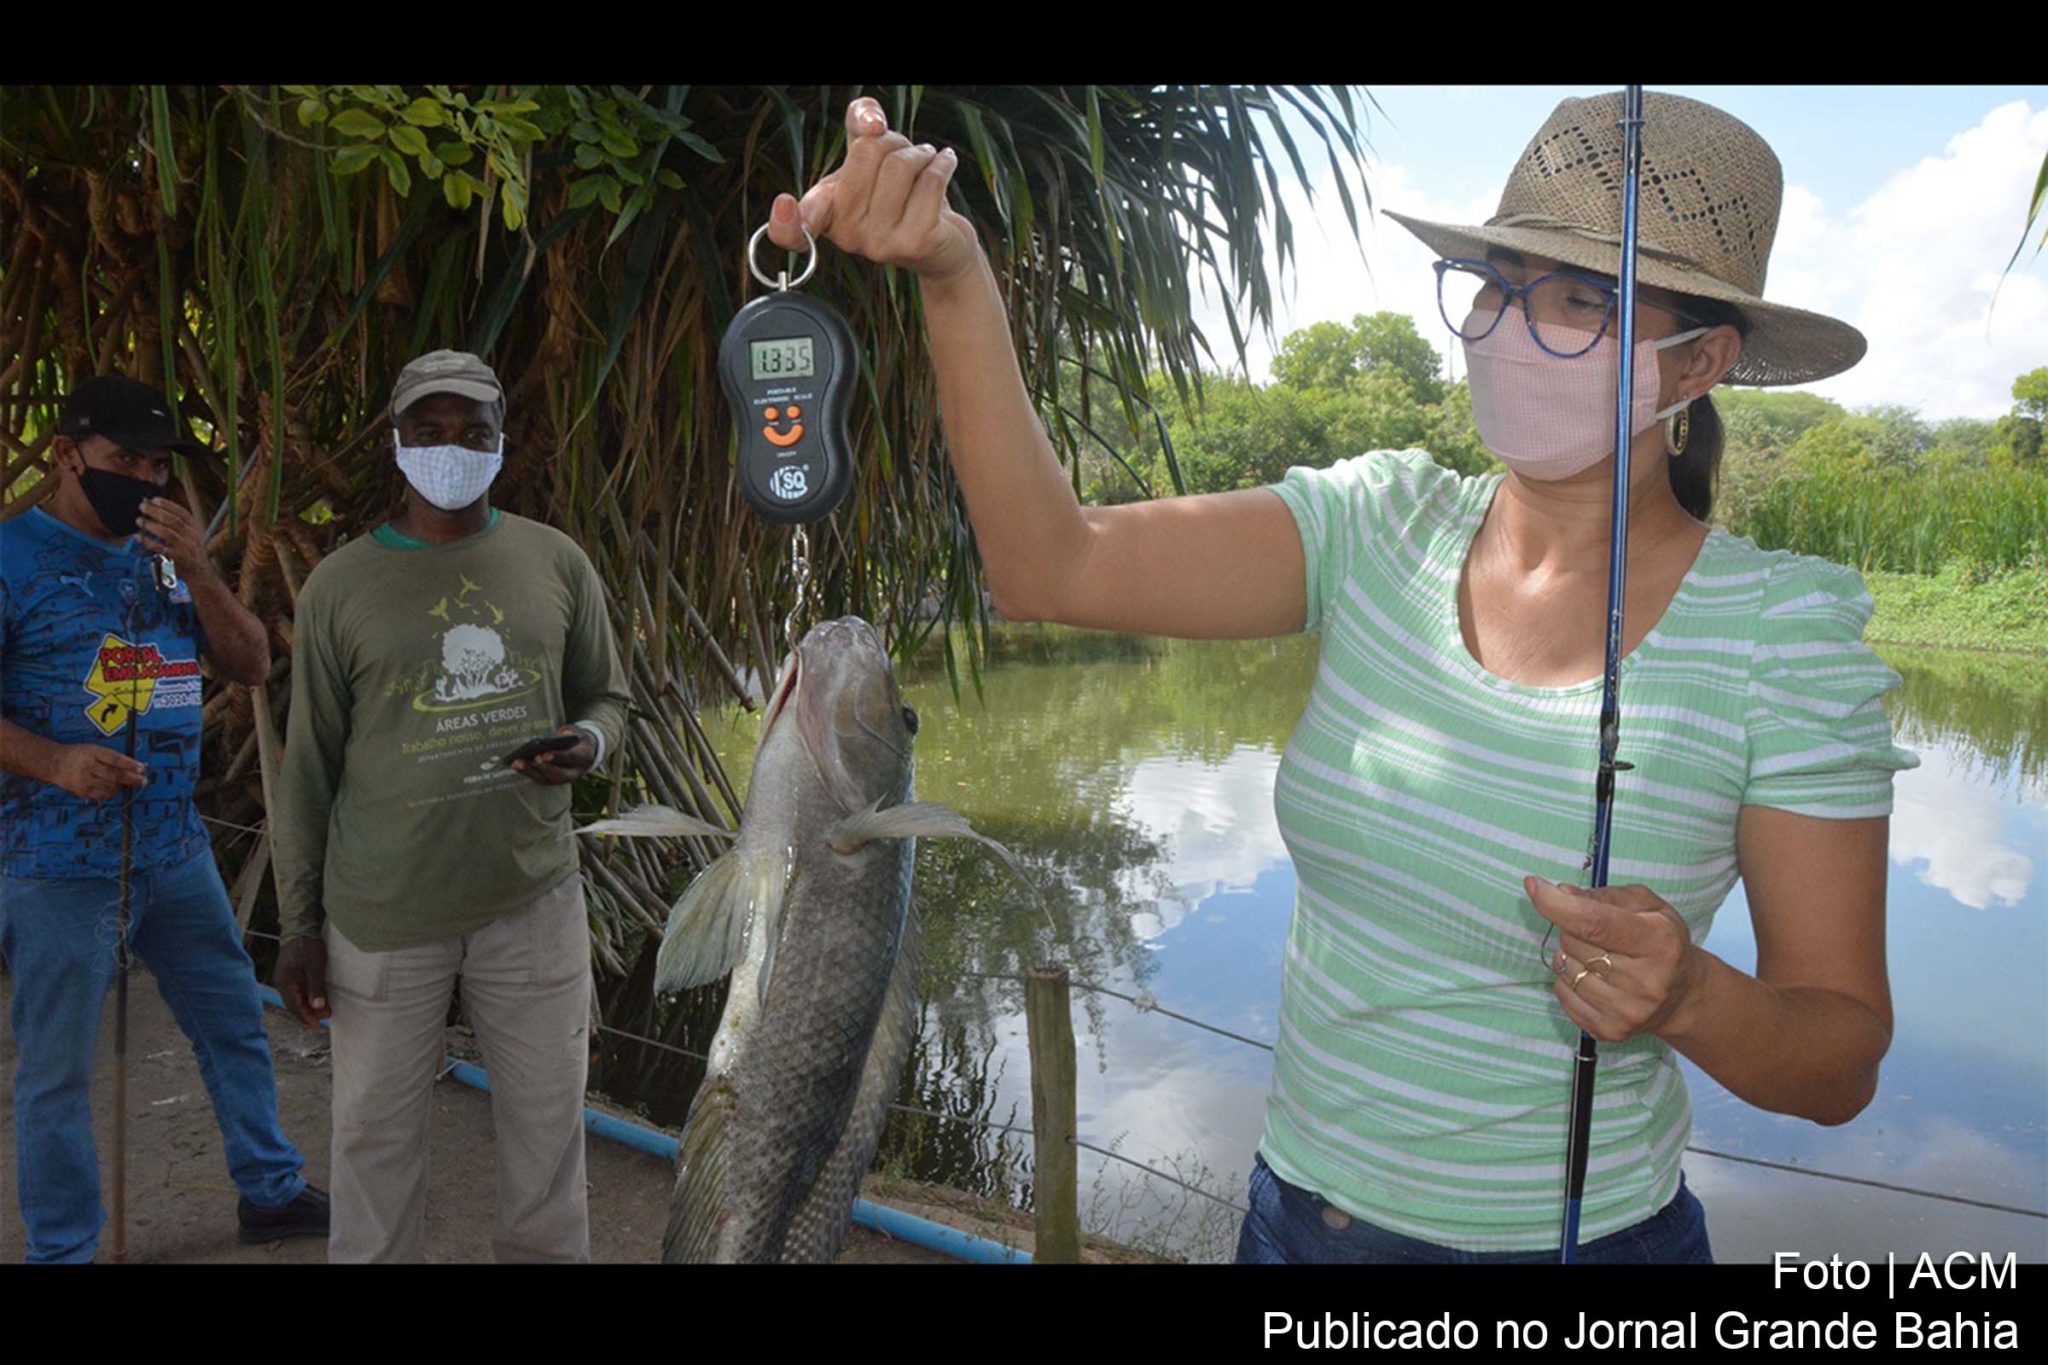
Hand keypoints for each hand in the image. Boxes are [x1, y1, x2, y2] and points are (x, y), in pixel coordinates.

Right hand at [50, 743, 148, 800]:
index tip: (142, 768)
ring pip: (109, 787)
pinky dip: (111, 793)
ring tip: (127, 783)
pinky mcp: (81, 791)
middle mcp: (88, 767)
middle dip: (132, 779)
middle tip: (142, 780)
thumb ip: (113, 758)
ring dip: (122, 786)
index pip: (115, 760)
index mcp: (92, 753)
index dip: (130, 765)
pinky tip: (114, 789)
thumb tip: (134, 766)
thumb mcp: (95, 749)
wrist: (54, 763)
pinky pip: (101, 796)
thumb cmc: (78, 754)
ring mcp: (84, 781)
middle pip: (114, 776)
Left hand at [135, 495, 213, 581]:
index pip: (182, 513)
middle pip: (173, 521)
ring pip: (167, 533)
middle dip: (156, 512)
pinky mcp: (177, 559)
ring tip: (139, 520)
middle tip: (142, 507)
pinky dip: (148, 542)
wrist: (200, 573)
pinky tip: (138, 537)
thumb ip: (179, 525)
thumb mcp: (191, 536)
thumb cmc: (191, 552)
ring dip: (151, 525)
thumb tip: (157, 510)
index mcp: (195, 528)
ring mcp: (185, 548)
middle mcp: (192, 537)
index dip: (168, 505)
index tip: (154, 500)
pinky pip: (160, 548)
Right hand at [274, 936, 330, 1026]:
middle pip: (294, 1003)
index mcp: (285, 982)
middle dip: (309, 1012)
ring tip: (325, 1010)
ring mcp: (285, 978)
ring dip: (309, 1004)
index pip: (294, 1006)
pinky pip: (298, 989)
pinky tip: (318, 998)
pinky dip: (307, 996)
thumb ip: (316, 987)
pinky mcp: (290, 973)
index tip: (316, 1025)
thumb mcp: (315, 967)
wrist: (300, 928)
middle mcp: (282, 982)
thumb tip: (317, 1007)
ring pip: (296, 997)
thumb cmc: (308, 946)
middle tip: (326, 1017)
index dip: (306, 1017)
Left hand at [513, 726, 594, 786]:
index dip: (558, 756)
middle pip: (560, 774)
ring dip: (531, 772)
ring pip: (547, 779)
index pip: (572, 757)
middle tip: (533, 759)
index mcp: (584, 756)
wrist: (583, 751)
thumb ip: (569, 733)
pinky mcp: (553, 780)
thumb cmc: (576, 739)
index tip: (545, 754)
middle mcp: (576, 772)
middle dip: (545, 767)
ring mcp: (564, 779)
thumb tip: (559, 736)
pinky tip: (516, 764)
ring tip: (517, 762)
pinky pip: (540, 778)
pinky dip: (527, 772)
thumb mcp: (577, 732)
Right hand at [765, 97, 979, 286]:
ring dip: (920, 152)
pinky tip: (945, 162)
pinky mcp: (915, 243)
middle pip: (867, 152)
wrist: (942, 242)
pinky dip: (943, 162)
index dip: (785, 222)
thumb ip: (860, 126)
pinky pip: (930, 181)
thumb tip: (870, 120)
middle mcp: (846, 235)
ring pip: (901, 165)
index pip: (793, 229)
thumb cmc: (899, 195)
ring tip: (925, 160)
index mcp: (826, 212)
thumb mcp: (870, 158)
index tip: (784, 206)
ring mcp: (879, 244)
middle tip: (903, 154)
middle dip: (892, 140)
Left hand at [1524, 876, 1703, 1043]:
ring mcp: (1626, 1011)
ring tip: (1600, 956)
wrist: (1682, 996)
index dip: (1557, 904)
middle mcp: (1645, 982)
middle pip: (1574, 943)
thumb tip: (1561, 892)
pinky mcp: (1609, 1030)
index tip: (1534, 885)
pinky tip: (1595, 977)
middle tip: (1596, 932)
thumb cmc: (1661, 941)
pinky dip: (1569, 980)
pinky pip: (1562, 993)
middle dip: (1572, 928)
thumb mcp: (1647, 906)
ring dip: (1571, 955)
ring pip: (1564, 969)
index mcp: (1658, 942)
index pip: (1594, 923)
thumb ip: (1604, 895)